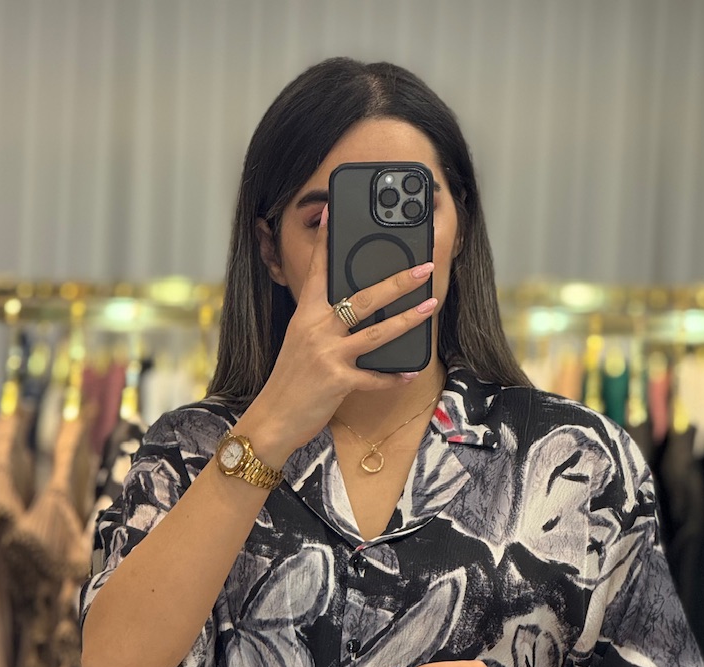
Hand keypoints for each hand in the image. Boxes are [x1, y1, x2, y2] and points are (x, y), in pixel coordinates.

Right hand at [248, 206, 437, 461]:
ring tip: (430, 306)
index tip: (332, 212)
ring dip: (406, 320)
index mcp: (305, 315)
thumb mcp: (300, 342)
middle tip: (422, 268)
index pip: (318, 271)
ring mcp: (327, 355)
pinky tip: (410, 371)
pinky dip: (393, 376)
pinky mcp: (337, 382)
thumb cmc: (290, 380)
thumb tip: (354, 310)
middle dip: (396, 281)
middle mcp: (316, 330)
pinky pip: (373, 377)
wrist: (273, 418)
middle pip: (361, 298)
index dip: (325, 241)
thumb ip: (323, 323)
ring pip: (375, 333)